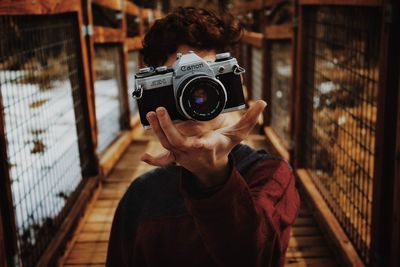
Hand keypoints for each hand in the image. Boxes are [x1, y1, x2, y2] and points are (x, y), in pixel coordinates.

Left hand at [141, 100, 266, 186]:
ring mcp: (181, 155)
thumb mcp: (237, 135)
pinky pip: (161, 158)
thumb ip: (249, 119)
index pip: (205, 146)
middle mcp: (192, 152)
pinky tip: (144, 158)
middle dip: (167, 128)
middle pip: (176, 142)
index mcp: (209, 147)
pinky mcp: (173, 155)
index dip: (202, 145)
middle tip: (160, 110)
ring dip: (157, 130)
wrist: (211, 169)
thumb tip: (263, 103)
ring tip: (151, 113)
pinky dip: (153, 160)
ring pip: (166, 144)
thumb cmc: (222, 148)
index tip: (199, 142)